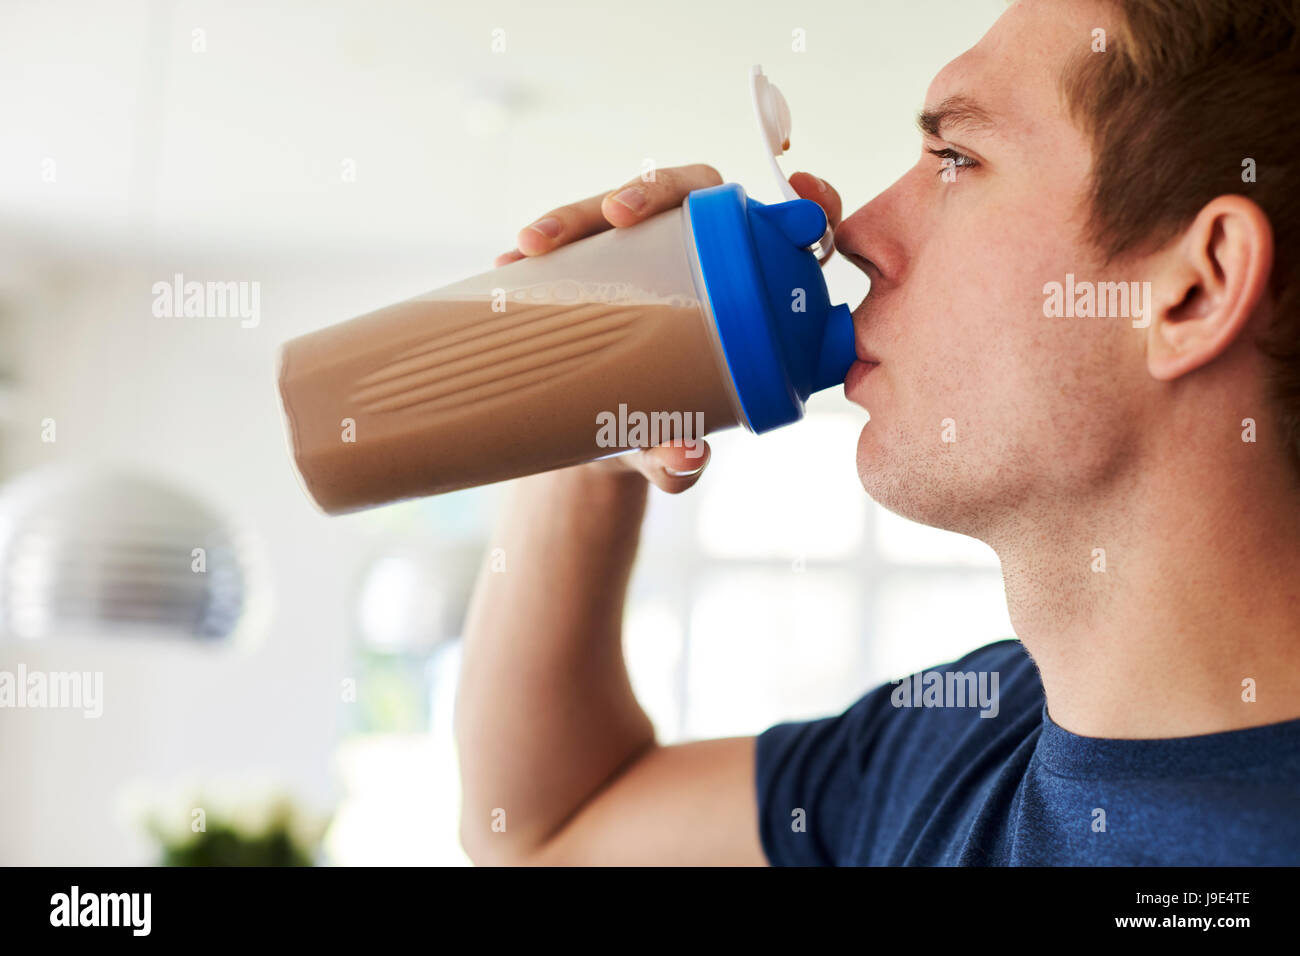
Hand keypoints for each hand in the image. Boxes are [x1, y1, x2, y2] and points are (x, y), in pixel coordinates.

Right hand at [493, 165, 843, 492]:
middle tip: (616, 214)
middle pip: (691, 193)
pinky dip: (543, 243)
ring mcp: (642, 250)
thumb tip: (683, 456)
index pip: (790, 230)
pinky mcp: (593, 256)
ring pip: (620, 206)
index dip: (807, 204)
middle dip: (654, 189)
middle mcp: (699, 257)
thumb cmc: (652, 435)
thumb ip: (678, 461)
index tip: (802, 192)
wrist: (589, 440)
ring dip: (577, 215)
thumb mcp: (666, 452)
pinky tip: (511, 264)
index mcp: (749, 293)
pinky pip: (571, 235)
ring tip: (534, 245)